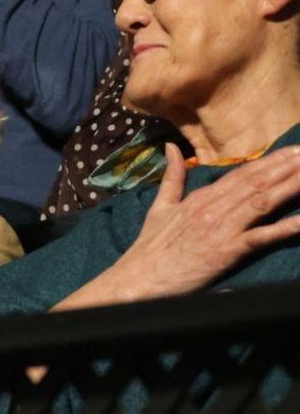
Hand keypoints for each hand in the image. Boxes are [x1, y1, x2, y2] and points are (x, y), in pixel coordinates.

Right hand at [58, 144, 299, 308]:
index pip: (240, 174)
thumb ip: (172, 177)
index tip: (291, 150)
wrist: (140, 277)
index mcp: (200, 197)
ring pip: (262, 202)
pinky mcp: (227, 251)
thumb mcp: (160, 206)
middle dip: (285, 167)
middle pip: (256, 183)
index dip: (268, 161)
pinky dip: (284, 228)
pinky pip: (261, 237)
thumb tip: (171, 147)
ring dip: (289, 186)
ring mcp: (221, 228)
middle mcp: (213, 208)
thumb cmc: (151, 247)